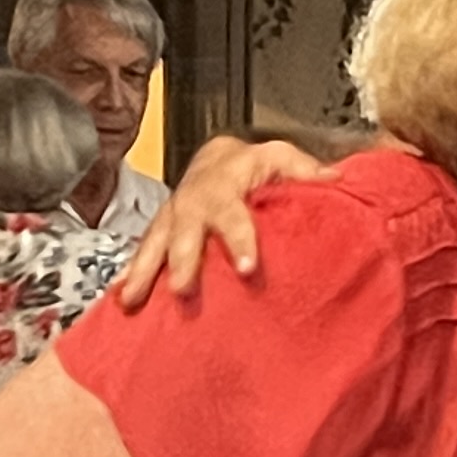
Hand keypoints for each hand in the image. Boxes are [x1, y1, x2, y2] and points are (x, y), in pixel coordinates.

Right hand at [109, 136, 336, 308]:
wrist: (212, 157)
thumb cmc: (251, 165)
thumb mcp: (278, 157)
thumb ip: (302, 170)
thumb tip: (335, 180)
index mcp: (225, 184)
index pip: (234, 214)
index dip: (239, 240)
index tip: (247, 269)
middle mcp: (193, 200)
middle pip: (185, 230)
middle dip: (182, 261)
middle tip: (182, 290)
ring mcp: (172, 215)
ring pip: (155, 241)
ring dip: (144, 270)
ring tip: (133, 299)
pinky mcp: (159, 229)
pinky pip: (143, 250)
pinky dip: (131, 272)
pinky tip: (121, 298)